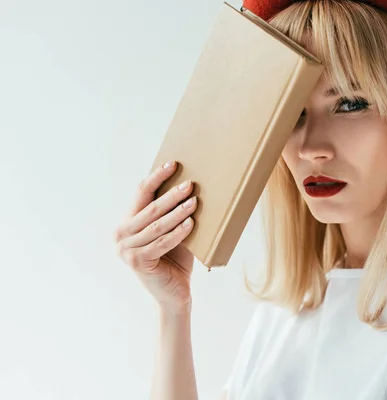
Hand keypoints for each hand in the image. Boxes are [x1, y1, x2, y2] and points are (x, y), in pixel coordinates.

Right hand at [114, 161, 197, 311]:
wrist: (174, 294)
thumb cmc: (176, 260)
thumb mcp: (173, 231)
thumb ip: (172, 213)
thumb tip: (189, 185)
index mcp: (127, 223)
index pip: (141, 193)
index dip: (157, 177)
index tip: (173, 163)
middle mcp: (121, 234)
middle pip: (149, 208)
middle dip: (172, 194)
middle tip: (190, 184)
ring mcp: (126, 249)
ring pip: (157, 225)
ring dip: (178, 212)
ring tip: (195, 202)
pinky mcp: (137, 262)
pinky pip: (162, 242)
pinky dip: (178, 233)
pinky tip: (191, 223)